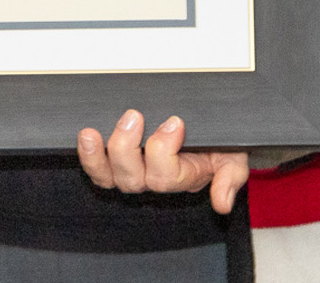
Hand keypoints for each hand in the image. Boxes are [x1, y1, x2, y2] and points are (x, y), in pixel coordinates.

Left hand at [76, 110, 250, 215]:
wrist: (208, 126)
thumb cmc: (219, 141)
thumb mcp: (234, 155)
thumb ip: (230, 177)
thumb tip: (222, 203)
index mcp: (181, 177)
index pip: (165, 176)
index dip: (163, 151)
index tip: (174, 122)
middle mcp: (152, 178)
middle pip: (132, 178)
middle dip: (127, 148)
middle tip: (134, 117)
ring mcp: (131, 170)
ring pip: (109, 176)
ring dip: (98, 156)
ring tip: (92, 133)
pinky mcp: (114, 160)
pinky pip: (97, 168)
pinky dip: (89, 155)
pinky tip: (86, 136)